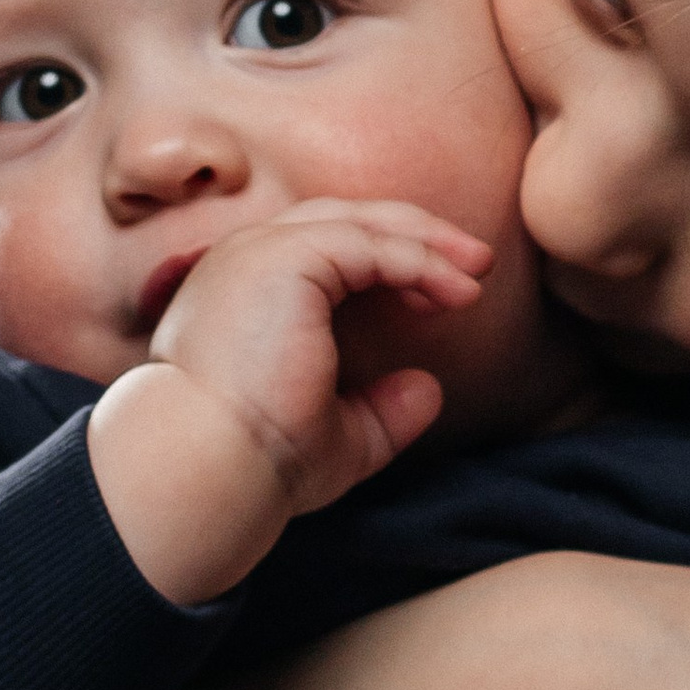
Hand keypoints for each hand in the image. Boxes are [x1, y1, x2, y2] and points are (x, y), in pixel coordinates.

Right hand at [86, 199, 491, 603]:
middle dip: (418, 235)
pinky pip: (367, 244)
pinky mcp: (281, 257)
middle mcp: (247, 259)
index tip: (447, 294)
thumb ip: (380, 410)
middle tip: (477, 262)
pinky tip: (454, 289)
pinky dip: (417, 261)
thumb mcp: (335, 436)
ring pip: (360, 222)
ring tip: (476, 270)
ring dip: (426, 241)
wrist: (211, 470)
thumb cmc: (255, 464)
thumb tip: (430, 389)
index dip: (395, 259)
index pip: (330, 248)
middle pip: (347, 219)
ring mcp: (258, 251)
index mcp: (249, 290)